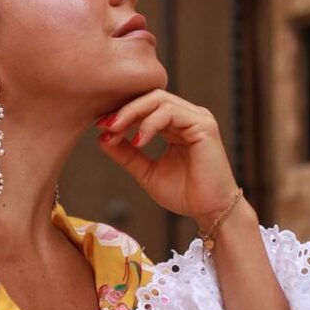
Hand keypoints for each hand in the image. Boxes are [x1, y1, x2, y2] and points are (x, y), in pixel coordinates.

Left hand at [95, 89, 241, 229]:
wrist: (209, 211)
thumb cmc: (184, 194)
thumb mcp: (146, 171)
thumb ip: (127, 154)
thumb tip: (101, 138)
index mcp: (175, 125)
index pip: (145, 107)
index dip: (121, 114)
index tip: (100, 127)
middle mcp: (187, 117)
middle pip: (150, 97)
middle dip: (124, 110)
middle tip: (105, 125)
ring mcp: (197, 118)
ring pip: (159, 100)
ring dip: (133, 114)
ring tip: (116, 131)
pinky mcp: (204, 125)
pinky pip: (171, 113)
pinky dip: (150, 124)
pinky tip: (138, 141)